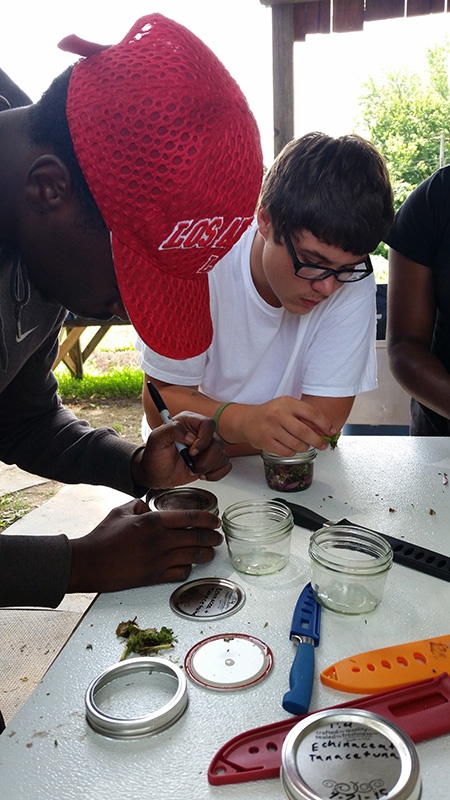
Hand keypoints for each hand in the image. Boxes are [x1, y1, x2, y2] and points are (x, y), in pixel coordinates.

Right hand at [68, 499, 222, 591]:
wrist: (88, 563)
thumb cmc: (102, 537)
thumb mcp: (121, 511)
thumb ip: (140, 505)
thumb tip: (150, 507)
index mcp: (153, 521)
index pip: (191, 518)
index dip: (208, 519)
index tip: (215, 521)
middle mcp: (160, 541)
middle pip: (197, 538)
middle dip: (212, 537)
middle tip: (217, 537)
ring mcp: (159, 561)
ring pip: (193, 557)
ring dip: (206, 554)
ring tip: (210, 552)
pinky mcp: (154, 577)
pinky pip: (181, 573)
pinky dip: (188, 569)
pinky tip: (188, 565)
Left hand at [131, 412, 230, 488]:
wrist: (155, 474)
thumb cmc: (154, 456)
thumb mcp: (156, 439)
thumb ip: (172, 430)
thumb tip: (191, 436)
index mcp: (188, 422)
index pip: (208, 424)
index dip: (203, 439)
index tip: (192, 451)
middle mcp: (200, 434)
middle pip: (218, 443)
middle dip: (205, 458)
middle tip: (190, 463)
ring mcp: (207, 448)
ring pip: (222, 455)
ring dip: (208, 467)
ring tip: (192, 469)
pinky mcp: (211, 460)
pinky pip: (225, 465)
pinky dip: (216, 473)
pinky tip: (203, 475)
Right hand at [228, 396, 334, 454]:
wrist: (247, 420)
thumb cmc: (271, 414)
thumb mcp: (287, 407)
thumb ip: (304, 415)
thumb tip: (325, 430)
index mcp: (287, 403)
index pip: (312, 413)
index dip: (324, 424)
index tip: (331, 431)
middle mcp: (278, 414)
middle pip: (305, 432)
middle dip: (318, 441)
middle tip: (322, 445)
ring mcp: (271, 429)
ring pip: (297, 444)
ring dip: (304, 447)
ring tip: (303, 445)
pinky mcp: (265, 441)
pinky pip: (287, 452)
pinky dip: (292, 452)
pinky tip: (290, 447)